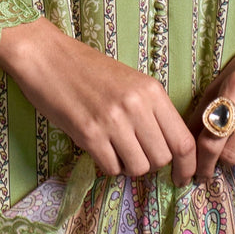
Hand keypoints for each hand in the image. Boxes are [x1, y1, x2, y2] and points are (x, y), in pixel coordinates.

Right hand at [0, 18, 196, 185]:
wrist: (47, 56)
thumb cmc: (87, 69)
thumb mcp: (130, 82)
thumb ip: (151, 111)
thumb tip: (168, 148)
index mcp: (151, 91)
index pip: (183, 141)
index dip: (188, 166)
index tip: (183, 177)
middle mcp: (136, 106)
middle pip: (163, 158)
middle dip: (152, 164)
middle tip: (136, 154)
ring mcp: (113, 120)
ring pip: (139, 167)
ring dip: (129, 166)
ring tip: (115, 150)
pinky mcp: (88, 133)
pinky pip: (111, 168)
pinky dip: (108, 166)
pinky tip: (99, 149)